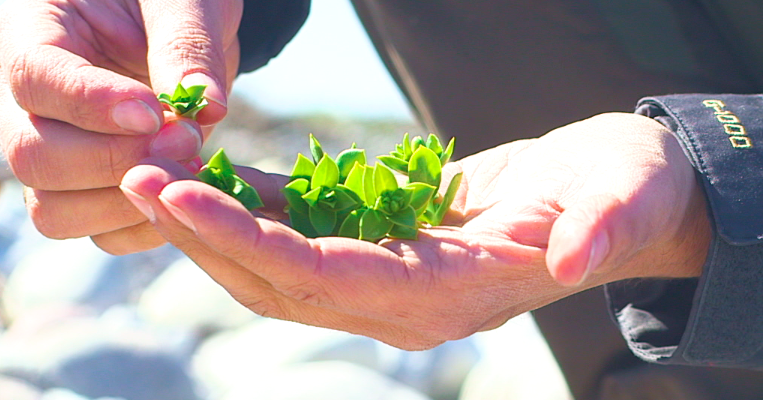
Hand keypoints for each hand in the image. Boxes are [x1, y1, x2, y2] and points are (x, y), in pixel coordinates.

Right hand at [0, 0, 242, 253]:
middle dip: (114, 160)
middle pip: (32, 156)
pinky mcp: (75, 193)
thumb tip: (207, 107)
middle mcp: (14, 100)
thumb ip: (188, 44)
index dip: (91, 104)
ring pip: (51, 209)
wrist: (175, 27)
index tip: (155, 114)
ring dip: (127, 202)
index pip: (33, 79)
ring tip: (188, 165)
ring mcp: (39, 152)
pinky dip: (145, 225)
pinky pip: (95, 234)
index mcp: (25, 32)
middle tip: (187, 140)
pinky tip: (186, 190)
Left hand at [120, 113, 711, 349]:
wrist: (625, 200)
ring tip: (150, 176)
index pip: (324, 277)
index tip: (179, 197)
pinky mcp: (381, 249)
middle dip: (204, 235)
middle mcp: (404, 301)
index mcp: (448, 295)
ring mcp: (388, 280)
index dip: (248, 240)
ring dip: (212, 226)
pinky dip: (250, 206)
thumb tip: (568, 259)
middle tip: (136, 180)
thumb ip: (600, 228)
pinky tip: (206, 171)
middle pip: (279, 280)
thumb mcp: (623, 199)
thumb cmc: (625, 192)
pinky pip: (300, 234)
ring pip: (276, 266)